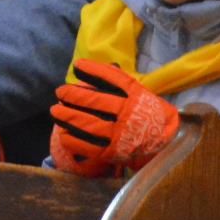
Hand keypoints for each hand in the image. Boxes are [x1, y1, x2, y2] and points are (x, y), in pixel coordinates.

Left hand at [49, 59, 179, 175]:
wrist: (163, 144)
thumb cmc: (147, 114)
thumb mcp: (140, 94)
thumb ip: (121, 82)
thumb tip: (97, 67)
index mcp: (135, 96)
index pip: (112, 79)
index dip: (93, 71)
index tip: (77, 66)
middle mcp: (127, 114)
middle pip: (95, 102)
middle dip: (73, 95)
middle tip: (59, 91)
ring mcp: (119, 135)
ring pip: (88, 125)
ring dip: (68, 117)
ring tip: (55, 111)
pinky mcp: (113, 153)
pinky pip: (89, 147)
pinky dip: (74, 140)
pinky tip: (63, 133)